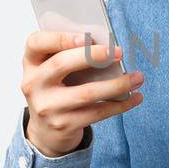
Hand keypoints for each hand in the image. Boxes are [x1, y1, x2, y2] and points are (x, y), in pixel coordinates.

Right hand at [20, 30, 144, 156]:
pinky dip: (120, 104)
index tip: (84, 35)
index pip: (36, 43)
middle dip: (93, 56)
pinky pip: (97, 112)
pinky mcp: (63, 125)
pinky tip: (134, 97)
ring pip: (86, 93)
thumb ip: (69, 56)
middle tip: (118, 52)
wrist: (46, 131)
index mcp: (31, 63)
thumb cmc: (56, 91)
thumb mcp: (52, 72)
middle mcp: (34, 84)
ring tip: (137, 77)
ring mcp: (47, 107)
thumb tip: (107, 44)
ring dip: (117, 84)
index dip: (58, 37)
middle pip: (61, 64)